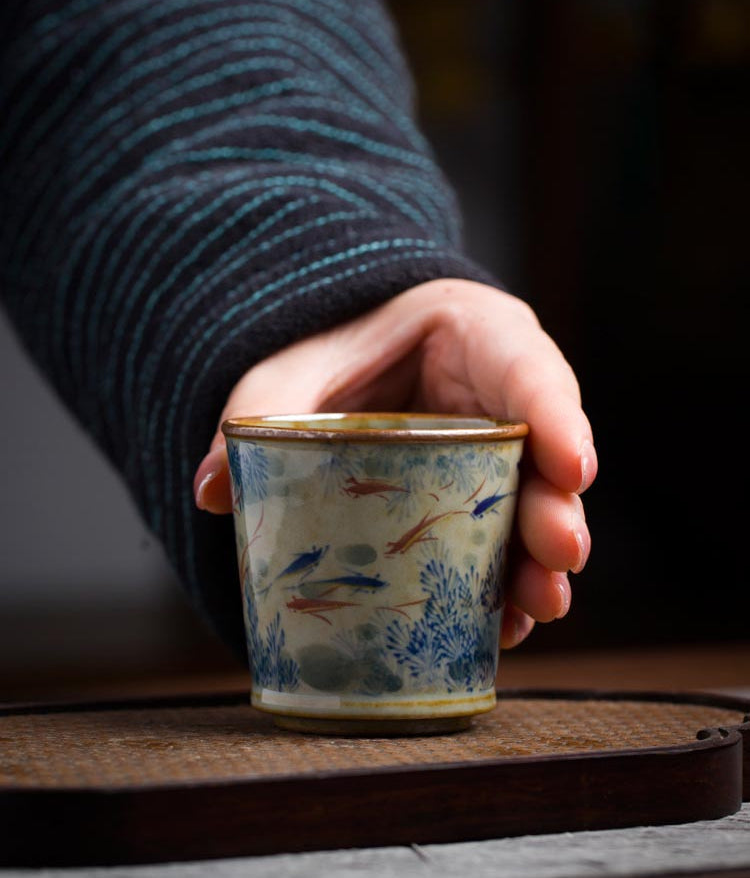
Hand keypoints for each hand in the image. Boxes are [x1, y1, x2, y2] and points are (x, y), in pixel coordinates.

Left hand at [193, 278, 596, 648]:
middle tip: (558, 558)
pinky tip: (502, 623)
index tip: (572, 467)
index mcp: (474, 334)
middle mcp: (501, 394)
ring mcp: (498, 447)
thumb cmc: (335, 342)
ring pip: (535, 503)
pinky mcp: (480, 492)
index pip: (529, 367)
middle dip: (556, 508)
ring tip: (538, 609)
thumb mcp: (292, 366)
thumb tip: (209, 491)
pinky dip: (503, 579)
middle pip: (546, 450)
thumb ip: (258, 411)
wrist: (348, 354)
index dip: (558, 416)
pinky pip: (502, 534)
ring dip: (538, 560)